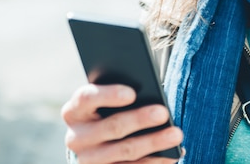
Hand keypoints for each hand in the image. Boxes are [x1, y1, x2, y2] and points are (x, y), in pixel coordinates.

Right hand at [62, 84, 183, 163]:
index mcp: (74, 111)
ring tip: (176, 134)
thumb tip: (149, 96)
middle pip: (112, 127)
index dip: (108, 95)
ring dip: (153, 142)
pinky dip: (154, 162)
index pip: (87, 98)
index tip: (132, 93)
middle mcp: (76, 137)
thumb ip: (119, 96)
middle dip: (140, 119)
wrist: (93, 145)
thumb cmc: (105, 112)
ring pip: (125, 151)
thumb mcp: (103, 103)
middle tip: (163, 113)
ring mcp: (89, 160)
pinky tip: (172, 155)